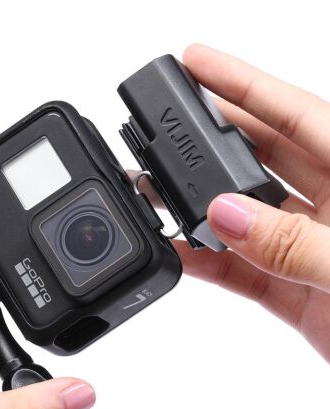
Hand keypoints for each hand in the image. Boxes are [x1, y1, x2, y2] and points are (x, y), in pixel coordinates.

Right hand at [139, 43, 329, 362]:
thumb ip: (297, 242)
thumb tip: (228, 214)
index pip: (297, 116)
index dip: (244, 84)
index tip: (196, 63)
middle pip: (259, 158)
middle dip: (209, 140)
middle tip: (164, 127)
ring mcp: (308, 250)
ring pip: (240, 216)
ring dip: (198, 206)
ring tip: (157, 191)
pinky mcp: (291, 290)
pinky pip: (236, 269)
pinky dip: (204, 261)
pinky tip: (176, 250)